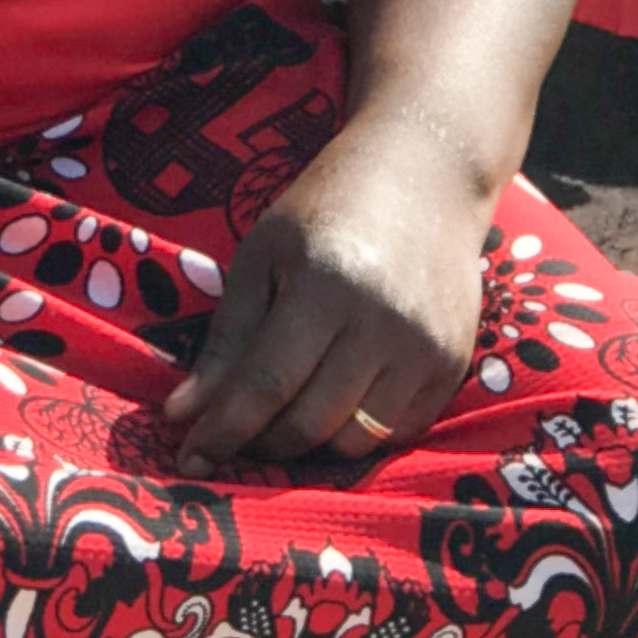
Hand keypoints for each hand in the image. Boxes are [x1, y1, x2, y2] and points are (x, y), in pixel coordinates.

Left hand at [164, 112, 490, 471]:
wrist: (427, 177)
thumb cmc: (327, 210)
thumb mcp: (261, 257)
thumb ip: (227, 340)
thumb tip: (183, 415)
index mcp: (327, 284)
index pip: (266, 384)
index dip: (223, 431)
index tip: (189, 460)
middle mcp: (384, 322)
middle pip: (310, 422)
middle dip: (261, 443)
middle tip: (235, 433)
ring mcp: (426, 348)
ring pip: (356, 441)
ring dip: (311, 445)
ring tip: (284, 415)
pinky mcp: (454, 365)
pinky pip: (399, 433)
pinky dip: (359, 433)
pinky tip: (337, 402)